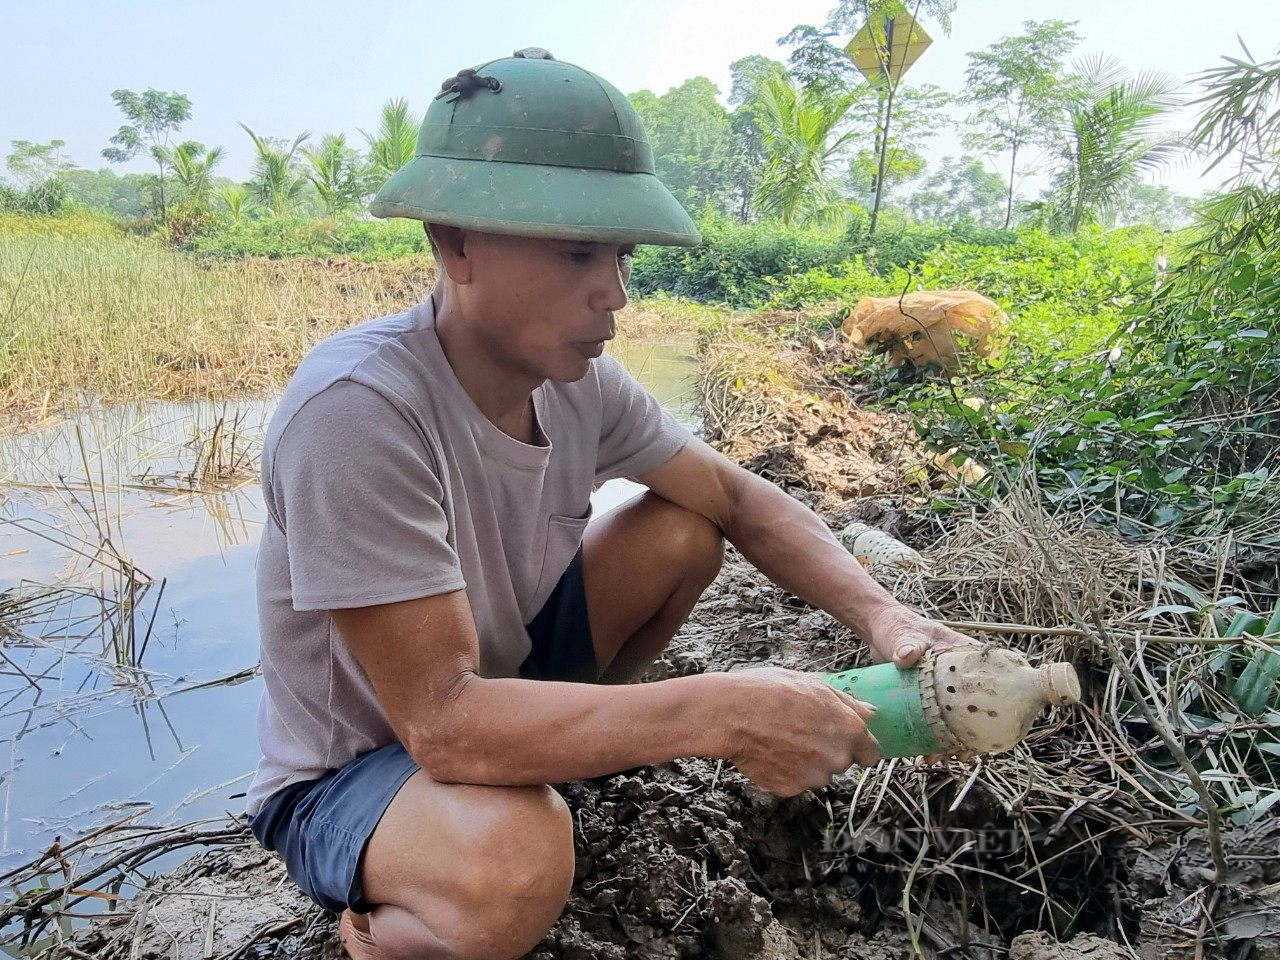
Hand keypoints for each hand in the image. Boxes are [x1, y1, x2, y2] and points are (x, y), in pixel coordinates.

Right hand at [723, 667, 879, 796]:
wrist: (732, 714)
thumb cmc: (770, 692)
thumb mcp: (814, 684)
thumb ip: (848, 703)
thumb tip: (870, 713)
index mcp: (849, 730)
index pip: (871, 754)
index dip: (859, 747)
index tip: (847, 741)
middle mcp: (837, 758)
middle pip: (842, 763)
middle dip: (828, 751)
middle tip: (803, 731)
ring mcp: (813, 777)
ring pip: (817, 774)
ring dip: (807, 763)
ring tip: (782, 738)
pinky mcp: (790, 789)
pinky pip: (794, 782)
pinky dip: (785, 771)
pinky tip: (770, 750)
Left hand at [862, 605, 981, 762]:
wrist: (877, 629)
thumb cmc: (896, 626)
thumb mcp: (903, 635)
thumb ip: (906, 644)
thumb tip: (907, 656)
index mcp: (961, 655)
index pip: (990, 681)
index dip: (994, 708)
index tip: (988, 731)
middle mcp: (956, 675)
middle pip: (972, 709)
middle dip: (969, 735)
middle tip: (958, 754)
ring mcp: (941, 688)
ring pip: (953, 720)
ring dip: (947, 742)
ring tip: (934, 758)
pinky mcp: (925, 697)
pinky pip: (934, 721)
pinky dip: (930, 738)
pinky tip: (921, 751)